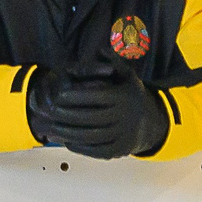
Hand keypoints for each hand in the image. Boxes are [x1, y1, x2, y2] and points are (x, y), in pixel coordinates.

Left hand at [26, 64, 168, 158]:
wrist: (151, 124)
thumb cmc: (130, 95)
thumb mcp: (127, 76)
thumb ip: (113, 62)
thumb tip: (100, 49)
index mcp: (125, 98)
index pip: (97, 96)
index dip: (77, 95)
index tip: (59, 94)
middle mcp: (126, 118)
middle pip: (91, 117)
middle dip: (68, 115)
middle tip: (50, 111)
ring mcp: (123, 136)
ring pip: (91, 136)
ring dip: (69, 133)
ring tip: (52, 128)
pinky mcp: (120, 151)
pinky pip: (96, 150)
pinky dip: (80, 147)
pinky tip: (66, 141)